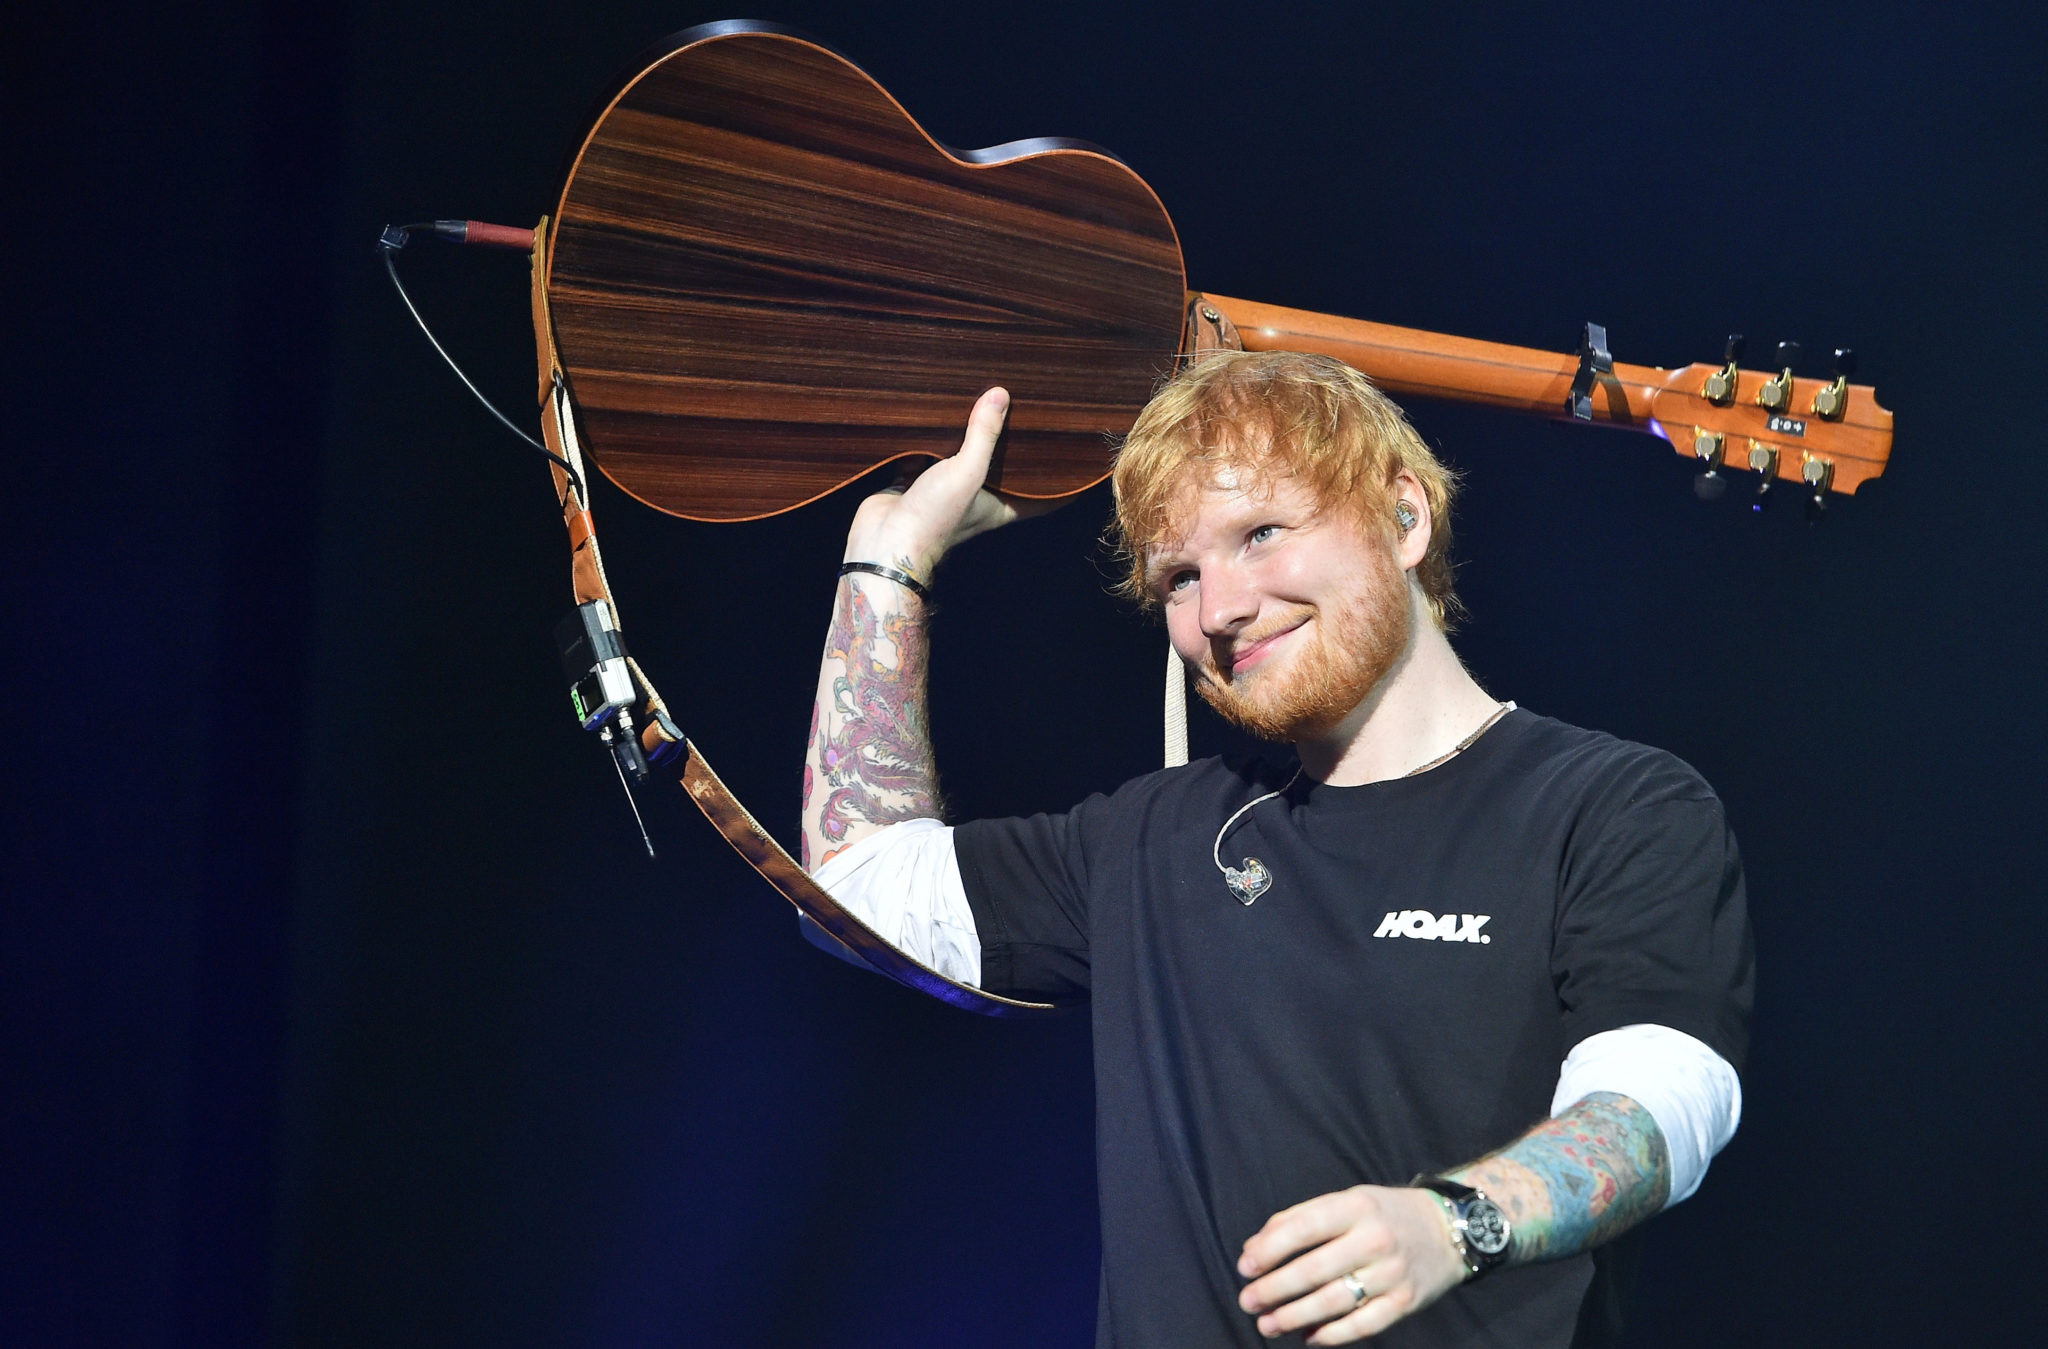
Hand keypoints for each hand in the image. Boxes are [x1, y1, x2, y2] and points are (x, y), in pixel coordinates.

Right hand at [844, 387, 1044, 576]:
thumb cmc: (933, 519)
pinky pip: (931, 455)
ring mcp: (948, 491)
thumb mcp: (967, 473)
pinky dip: (934, 438)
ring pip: (966, 459)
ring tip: (986, 402)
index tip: (1080, 460)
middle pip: (1004, 471)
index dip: (1062, 482)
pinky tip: (937, 413)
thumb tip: (1001, 395)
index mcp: (1001, 506)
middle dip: (1015, 447)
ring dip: (972, 437)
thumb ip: (984, 435)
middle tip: (1030, 416)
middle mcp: (978, 499)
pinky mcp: (919, 482)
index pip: (1043, 496)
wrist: (883, 542)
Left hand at [1237, 1184, 1466, 1343]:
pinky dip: (1332, 1336)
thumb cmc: (1384, 1214)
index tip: (1245, 1267)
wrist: (1448, 1230)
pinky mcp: (1405, 1302)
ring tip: (1267, 1325)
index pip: (1304, 1228)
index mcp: (1355, 1207)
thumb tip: (1254, 1248)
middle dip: (1274, 1289)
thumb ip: (1300, 1218)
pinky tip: (1308, 1338)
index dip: (1270, 1249)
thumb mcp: (1347, 1201)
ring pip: (1334, 1301)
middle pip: (1314, 1270)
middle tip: (1247, 1302)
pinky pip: (1363, 1325)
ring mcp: (1392, 1273)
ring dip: (1295, 1317)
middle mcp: (1374, 1240)